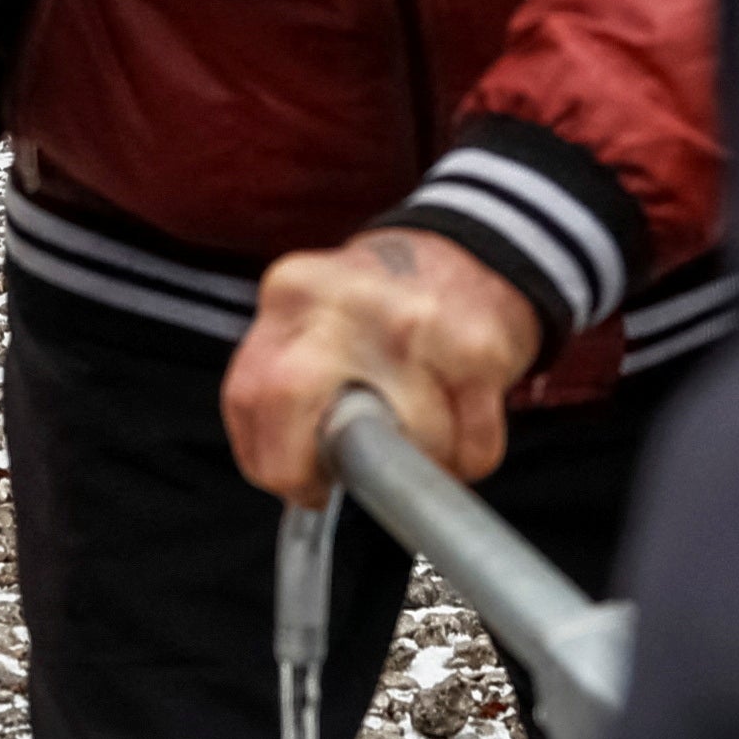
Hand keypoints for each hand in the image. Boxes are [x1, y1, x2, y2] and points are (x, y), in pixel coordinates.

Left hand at [220, 227, 540, 509]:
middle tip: (359, 475)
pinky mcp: (479, 348)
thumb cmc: (367, 314)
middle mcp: (350, 302)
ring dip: (419, 462)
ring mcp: (419, 322)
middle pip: (338, 427)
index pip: (259, 399)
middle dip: (351, 470)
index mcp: (291, 294)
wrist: (459, 256)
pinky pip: (473, 447)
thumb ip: (270, 388)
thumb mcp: (300, 324)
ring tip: (416, 433)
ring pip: (416, 447)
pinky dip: (465, 454)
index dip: (281, 465)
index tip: (303, 482)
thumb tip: (282, 477)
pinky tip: (454, 419)